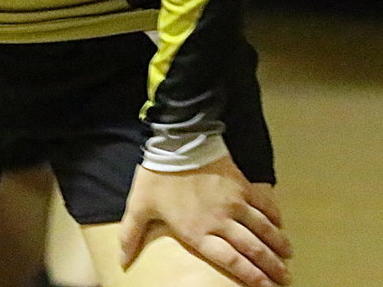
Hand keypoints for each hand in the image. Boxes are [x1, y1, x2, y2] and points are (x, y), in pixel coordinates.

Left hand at [119, 156, 291, 286]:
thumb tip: (122, 260)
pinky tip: (281, 223)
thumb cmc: (157, 175)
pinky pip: (262, 202)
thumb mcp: (139, 205)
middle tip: (285, 279)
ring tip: (288, 257)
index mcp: (198, 231)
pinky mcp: (240, 183)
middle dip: (271, 267)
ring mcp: (234, 201)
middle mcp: (221, 220)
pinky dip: (274, 214)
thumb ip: (132, 235)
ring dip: (277, 244)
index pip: (231, 261)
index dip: (251, 277)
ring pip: (262, 228)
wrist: (176, 139)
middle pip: (252, 249)